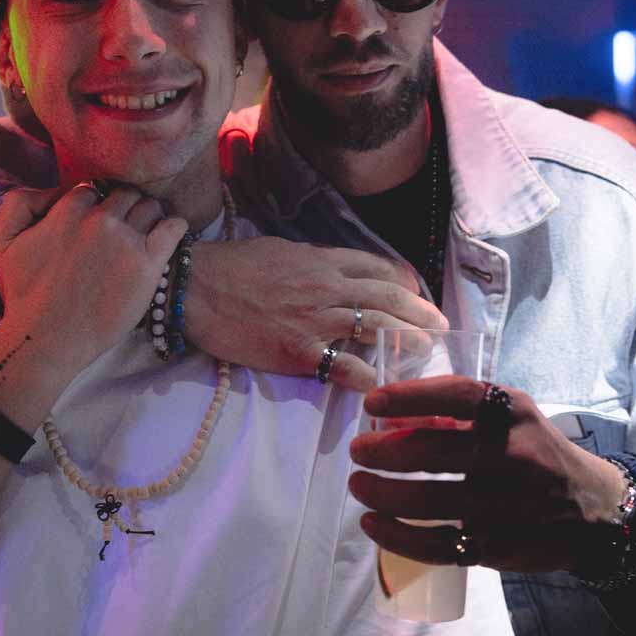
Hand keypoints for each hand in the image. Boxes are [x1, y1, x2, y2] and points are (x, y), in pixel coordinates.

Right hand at [0, 182, 186, 375]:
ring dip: (148, 216)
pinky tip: (165, 238)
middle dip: (123, 207)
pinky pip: (174, 227)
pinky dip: (173, 227)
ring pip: (151, 207)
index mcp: (68, 211)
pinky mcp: (149, 265)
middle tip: (122, 229)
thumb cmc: (22, 296)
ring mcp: (127, 241)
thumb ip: (19, 204)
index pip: (93, 188)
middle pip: (126, 194)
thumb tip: (53, 191)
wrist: (46, 340)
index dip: (94, 203)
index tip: (95, 221)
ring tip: (144, 234)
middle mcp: (100, 220)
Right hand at [185, 238, 448, 388]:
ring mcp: (315, 321)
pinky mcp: (299, 352)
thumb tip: (336, 269)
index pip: (377, 267)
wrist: (196, 289)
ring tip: (426, 350)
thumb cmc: (232, 266)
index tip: (416, 292)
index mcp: (321, 260)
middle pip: (386, 297)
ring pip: (375, 328)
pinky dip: (369, 377)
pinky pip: (344, 366)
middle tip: (440, 324)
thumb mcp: (281, 250)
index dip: (403, 280)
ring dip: (406, 340)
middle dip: (418, 311)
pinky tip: (385, 385)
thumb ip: (314, 261)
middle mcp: (327, 287)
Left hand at [348, 376, 627, 572]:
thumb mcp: (514, 418)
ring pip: (427, 502)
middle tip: (358, 450)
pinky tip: (373, 524)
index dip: (409, 397)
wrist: (594, 512)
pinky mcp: (496, 546)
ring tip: (359, 485)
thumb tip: (394, 418)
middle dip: (383, 451)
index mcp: (513, 415)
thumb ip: (461, 415)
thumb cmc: (539, 453)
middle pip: (433, 452)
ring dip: (381, 494)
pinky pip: (435, 544)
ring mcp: (504, 505)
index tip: (372, 401)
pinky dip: (397, 536)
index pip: (457, 396)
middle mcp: (512, 456)